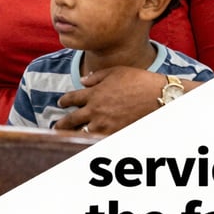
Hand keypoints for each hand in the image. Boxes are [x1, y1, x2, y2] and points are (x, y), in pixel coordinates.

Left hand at [54, 67, 170, 134]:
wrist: (157, 95)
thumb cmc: (138, 80)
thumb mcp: (115, 71)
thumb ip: (96, 77)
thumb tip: (83, 81)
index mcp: (93, 94)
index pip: (71, 98)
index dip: (64, 101)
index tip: (61, 103)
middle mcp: (95, 110)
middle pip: (71, 119)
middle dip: (61, 124)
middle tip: (55, 127)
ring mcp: (104, 124)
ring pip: (81, 133)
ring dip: (73, 134)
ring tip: (66, 138)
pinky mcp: (114, 133)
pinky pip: (97, 139)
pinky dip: (89, 141)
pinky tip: (86, 142)